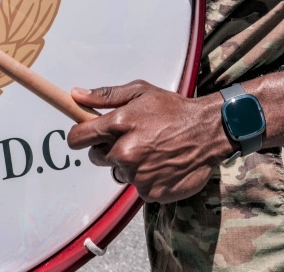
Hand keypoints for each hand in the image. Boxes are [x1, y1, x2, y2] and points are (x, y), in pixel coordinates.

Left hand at [67, 80, 228, 202]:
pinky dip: (145, 178)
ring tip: (150, 149)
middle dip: (108, 148)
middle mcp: (125, 152)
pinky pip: (136, 187)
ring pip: (117, 172)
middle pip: (96, 157)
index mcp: (120, 124)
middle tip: (131, 138)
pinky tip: (160, 163)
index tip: (84, 135)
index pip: (79, 138)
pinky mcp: (150, 192)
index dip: (79, 136)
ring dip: (128, 164)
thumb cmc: (173, 109)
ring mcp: (137, 175)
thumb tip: (76, 94)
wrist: (208, 131)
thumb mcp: (141, 91)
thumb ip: (106, 95)